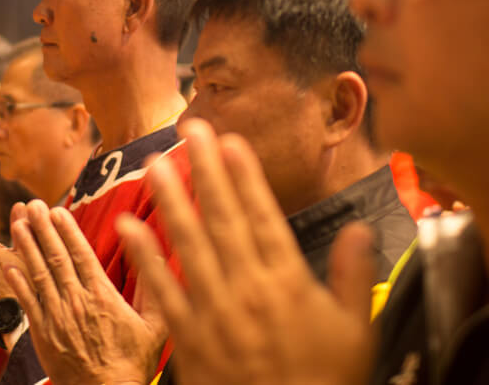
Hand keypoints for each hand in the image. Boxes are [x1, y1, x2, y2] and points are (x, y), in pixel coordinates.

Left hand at [4, 200, 166, 384]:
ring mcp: (56, 317)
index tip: (57, 210)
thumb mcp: (156, 325)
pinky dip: (16, 283)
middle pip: (56, 258)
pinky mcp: (43, 334)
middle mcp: (76, 302)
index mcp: (102, 296)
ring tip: (18, 223)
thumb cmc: (133, 363)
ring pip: (39, 275)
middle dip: (43, 229)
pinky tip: (8, 265)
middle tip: (33, 205)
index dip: (67, 230)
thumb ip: (154, 286)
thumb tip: (155, 250)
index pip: (81, 254)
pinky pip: (27, 303)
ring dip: (26, 247)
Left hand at [117, 119, 375, 384]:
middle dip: (206, 170)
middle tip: (192, 128)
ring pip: (189, 244)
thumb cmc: (325, 381)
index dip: (246, 176)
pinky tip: (128, 225)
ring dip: (171, 200)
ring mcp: (215, 312)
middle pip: (223, 218)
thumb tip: (360, 228)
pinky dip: (145, 257)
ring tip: (155, 163)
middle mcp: (248, 289)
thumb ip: (353, 275)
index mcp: (287, 282)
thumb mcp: (355, 330)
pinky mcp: (189, 338)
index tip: (231, 142)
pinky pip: (163, 291)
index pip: (263, 216)